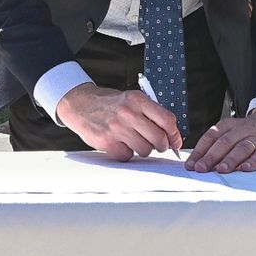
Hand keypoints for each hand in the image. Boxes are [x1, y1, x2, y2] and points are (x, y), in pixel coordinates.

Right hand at [56, 84, 181, 160]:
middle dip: (162, 145)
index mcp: (137, 100)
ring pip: (145, 150)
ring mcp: (117, 128)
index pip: (167, 120)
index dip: (175, 134)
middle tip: (158, 145)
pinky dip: (126, 153)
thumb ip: (150, 112)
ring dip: (143, 149)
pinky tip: (120, 143)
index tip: (175, 141)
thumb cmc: (109, 104)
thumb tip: (171, 133)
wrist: (80, 104)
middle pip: (159, 138)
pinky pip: (128, 156)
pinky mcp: (107, 141)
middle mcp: (128, 113)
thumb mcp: (130, 99)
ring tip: (134, 141)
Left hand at [185, 108, 255, 173]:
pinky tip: (246, 169)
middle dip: (211, 156)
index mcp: (229, 125)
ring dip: (230, 159)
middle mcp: (243, 129)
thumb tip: (198, 163)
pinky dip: (254, 162)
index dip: (200, 151)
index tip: (191, 165)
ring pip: (243, 147)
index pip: (211, 136)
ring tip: (220, 170)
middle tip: (201, 169)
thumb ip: (217, 145)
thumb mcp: (232, 131)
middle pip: (225, 142)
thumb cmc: (250, 132)